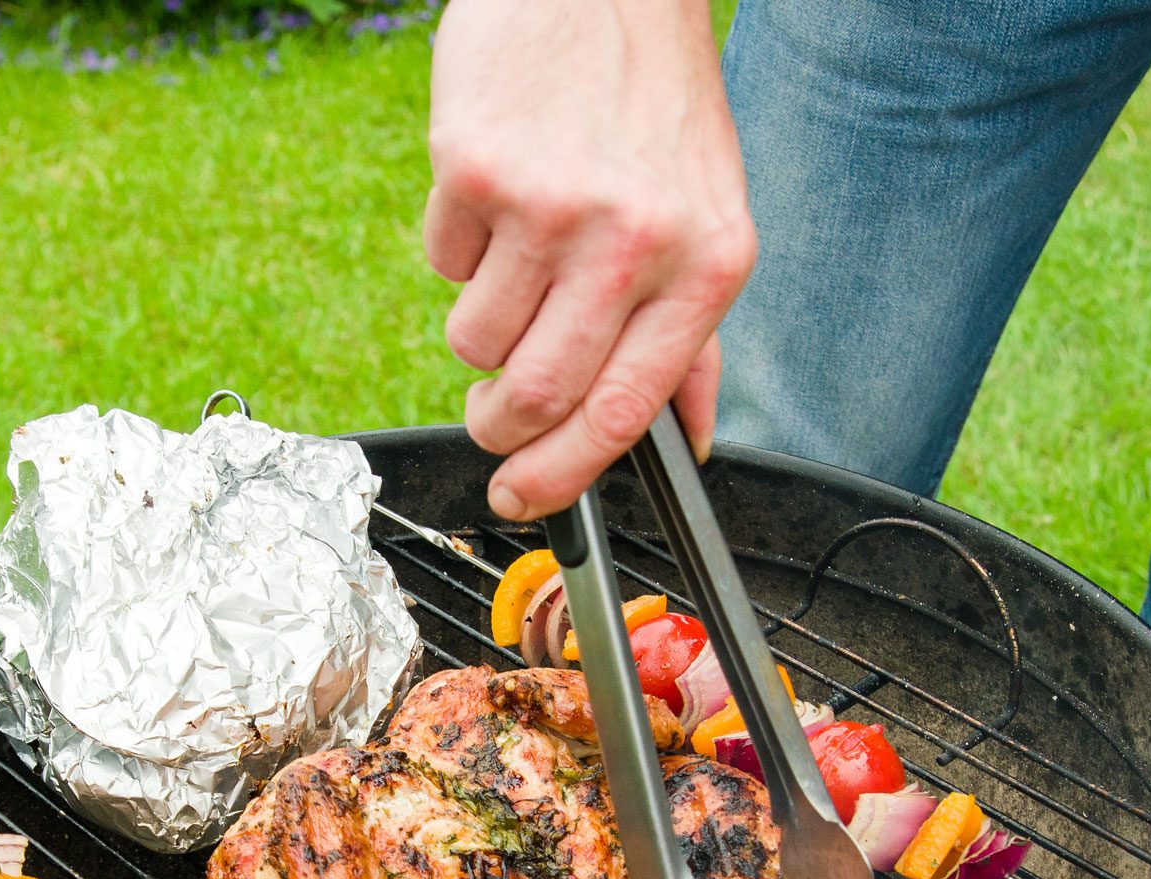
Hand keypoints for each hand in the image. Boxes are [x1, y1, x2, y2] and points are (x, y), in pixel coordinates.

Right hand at [426, 0, 755, 519]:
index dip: (561, 480)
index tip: (522, 500)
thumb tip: (688, 440)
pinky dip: (458, 246)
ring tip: (514, 259)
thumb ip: (695, 339)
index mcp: (706, 267)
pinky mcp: (478, 170)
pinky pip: (442, 262)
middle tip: (490, 419)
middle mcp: (635, 242)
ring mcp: (553, 206)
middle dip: (500, 428)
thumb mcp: (708, 219)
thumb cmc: (655, 105)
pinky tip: (497, 191)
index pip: (622, 415)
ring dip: (480, 326)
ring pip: (477, 340)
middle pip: (537, 396)